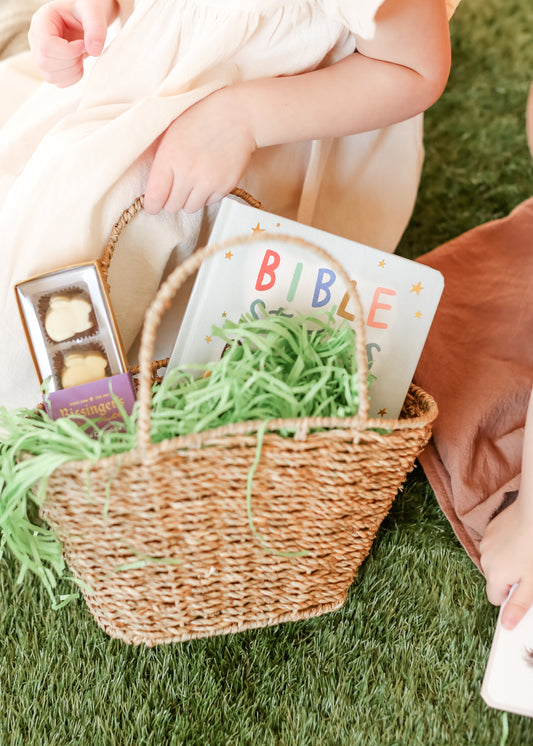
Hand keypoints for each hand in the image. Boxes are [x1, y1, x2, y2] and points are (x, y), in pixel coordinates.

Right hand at [28, 0, 113, 86]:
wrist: (87, 17)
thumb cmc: (87, 9)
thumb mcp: (93, 11)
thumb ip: (96, 28)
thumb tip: (94, 51)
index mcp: (42, 20)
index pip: (46, 45)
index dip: (68, 51)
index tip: (83, 44)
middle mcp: (36, 37)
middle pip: (45, 62)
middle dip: (71, 61)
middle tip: (84, 48)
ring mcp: (40, 54)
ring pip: (50, 76)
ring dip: (72, 71)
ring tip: (81, 54)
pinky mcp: (49, 66)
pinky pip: (58, 82)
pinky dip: (73, 77)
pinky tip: (79, 62)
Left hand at [144, 86, 256, 214]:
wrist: (238, 115)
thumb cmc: (201, 119)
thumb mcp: (171, 133)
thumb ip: (160, 161)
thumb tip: (152, 188)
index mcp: (169, 158)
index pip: (154, 199)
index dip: (152, 205)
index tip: (154, 203)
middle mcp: (188, 174)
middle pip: (171, 207)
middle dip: (171, 200)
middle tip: (176, 187)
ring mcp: (208, 182)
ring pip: (190, 208)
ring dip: (189, 199)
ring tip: (194, 180)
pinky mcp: (225, 187)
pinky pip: (209, 202)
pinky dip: (207, 195)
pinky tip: (209, 176)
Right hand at [480, 498, 532, 629]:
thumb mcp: (532, 583)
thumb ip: (518, 605)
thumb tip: (507, 625)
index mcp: (494, 576)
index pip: (494, 599)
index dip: (510, 596)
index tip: (523, 588)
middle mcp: (485, 560)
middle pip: (494, 579)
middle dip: (508, 578)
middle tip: (527, 570)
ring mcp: (486, 543)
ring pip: (494, 561)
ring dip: (506, 561)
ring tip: (524, 553)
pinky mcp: (491, 529)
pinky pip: (495, 545)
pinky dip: (505, 546)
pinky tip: (519, 540)